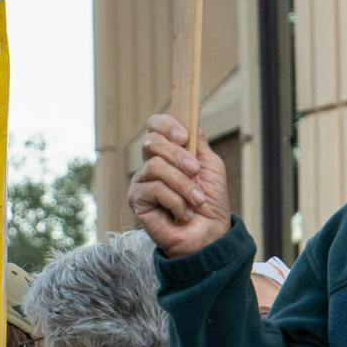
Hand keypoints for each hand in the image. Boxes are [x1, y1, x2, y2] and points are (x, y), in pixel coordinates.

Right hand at [129, 114, 232, 258]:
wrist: (208, 234)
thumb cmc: (210, 202)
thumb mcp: (210, 166)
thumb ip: (198, 142)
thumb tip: (193, 112)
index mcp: (167, 153)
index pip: (155, 126)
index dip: (166, 125)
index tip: (184, 136)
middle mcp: (151, 164)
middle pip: (152, 142)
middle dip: (178, 156)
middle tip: (196, 173)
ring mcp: (141, 182)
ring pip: (156, 166)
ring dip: (183, 185)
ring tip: (195, 201)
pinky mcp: (137, 200)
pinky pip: (155, 189)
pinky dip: (176, 201)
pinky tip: (182, 214)